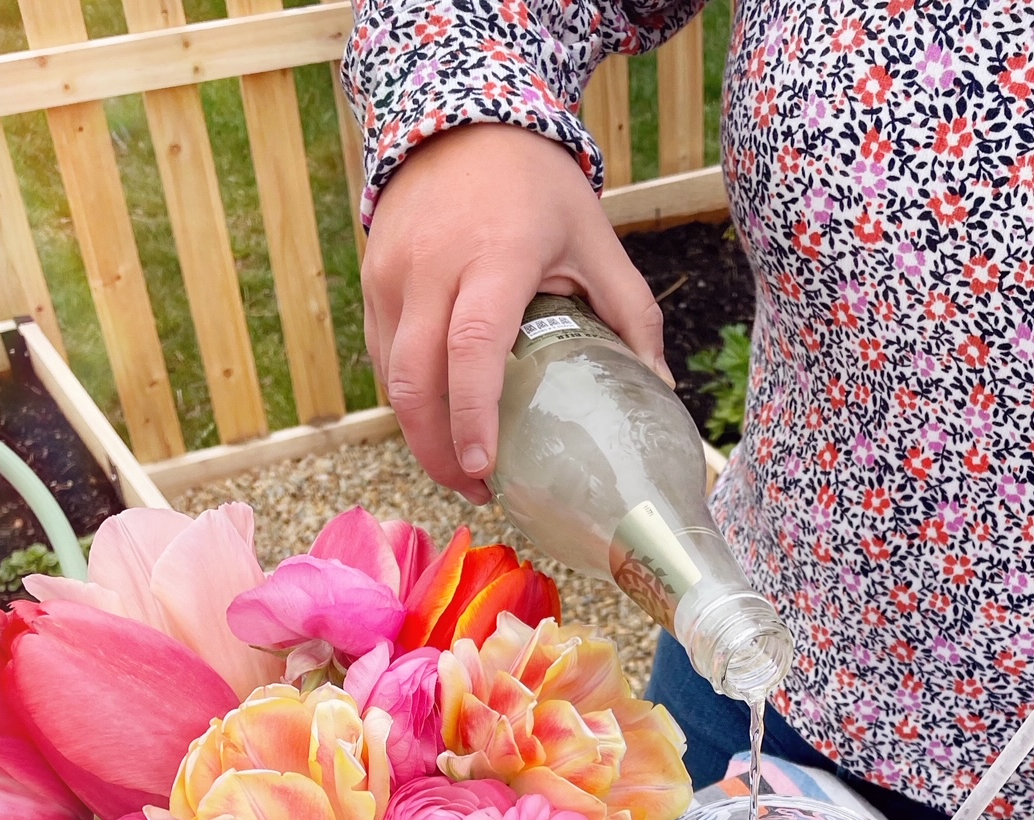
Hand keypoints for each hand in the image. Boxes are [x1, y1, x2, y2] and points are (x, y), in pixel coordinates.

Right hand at [362, 124, 669, 501]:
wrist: (461, 115)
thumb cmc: (537, 186)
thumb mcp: (596, 239)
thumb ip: (631, 314)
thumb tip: (661, 389)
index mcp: (494, 257)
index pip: (473, 347)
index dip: (474, 416)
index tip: (484, 468)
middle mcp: (433, 266)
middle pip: (417, 380)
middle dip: (438, 450)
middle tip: (477, 490)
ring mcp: (393, 273)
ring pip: (393, 377)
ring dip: (421, 434)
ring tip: (461, 469)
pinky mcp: (372, 279)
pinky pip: (383, 357)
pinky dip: (409, 399)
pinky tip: (441, 423)